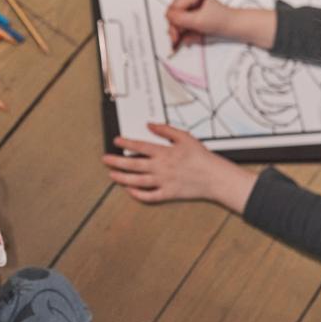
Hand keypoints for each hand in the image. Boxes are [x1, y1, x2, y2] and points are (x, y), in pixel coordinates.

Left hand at [101, 123, 258, 212]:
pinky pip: (149, 196)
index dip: (125, 143)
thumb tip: (150, 125)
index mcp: (164, 152)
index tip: (116, 141)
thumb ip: (165, 130)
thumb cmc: (202, 157)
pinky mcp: (168, 194)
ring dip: (122, 178)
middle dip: (117, 161)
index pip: (139, 146)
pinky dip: (138, 195)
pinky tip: (130, 191)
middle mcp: (161, 168)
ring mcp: (163, 182)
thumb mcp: (185, 137)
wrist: (214, 177)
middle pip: (133, 164)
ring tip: (112, 175)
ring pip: (137, 181)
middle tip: (106, 159)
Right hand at [165, 0, 276, 50]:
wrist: (232, 26)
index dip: (173, 22)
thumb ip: (180, 18)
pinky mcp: (194, 13)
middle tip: (178, 39)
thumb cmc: (220, 20)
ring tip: (192, 37)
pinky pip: (184, 24)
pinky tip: (195, 36)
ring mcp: (192, 5)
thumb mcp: (197, 20)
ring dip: (183, 31)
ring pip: (178, 20)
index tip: (176, 35)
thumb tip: (168, 16)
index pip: (173, 8)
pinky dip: (187, 32)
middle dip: (177, 28)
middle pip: (174, 14)